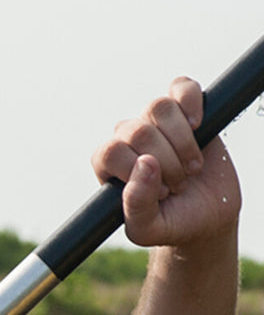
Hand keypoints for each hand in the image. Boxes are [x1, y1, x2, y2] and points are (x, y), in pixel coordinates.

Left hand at [91, 76, 240, 247]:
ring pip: (158, 108)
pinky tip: (199, 126)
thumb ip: (137, 205)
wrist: (206, 216)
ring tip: (191, 167)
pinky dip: (192, 102)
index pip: (111, 152)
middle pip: (138, 131)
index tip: (160, 193)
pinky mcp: (184, 108)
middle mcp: (127, 139)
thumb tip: (144, 164)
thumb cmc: (170, 222)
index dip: (137, 171)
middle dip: (166, 162)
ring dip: (182, 142)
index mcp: (108, 165)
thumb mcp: (147, 228)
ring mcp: (155, 122)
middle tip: (178, 185)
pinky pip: (182, 86)